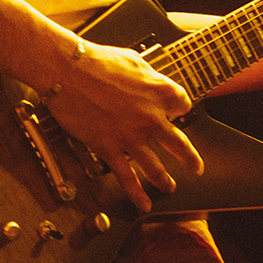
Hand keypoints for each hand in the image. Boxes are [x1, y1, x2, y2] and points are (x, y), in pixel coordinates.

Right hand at [44, 40, 202, 212]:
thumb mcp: (132, 60)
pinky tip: (144, 203)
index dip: (179, 108)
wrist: (66, 70)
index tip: (175, 112)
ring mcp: (131, 136)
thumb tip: (152, 83)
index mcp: (159, 91)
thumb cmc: (96, 60)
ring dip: (164, 180)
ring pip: (155, 167)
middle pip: (179, 144)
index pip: (182, 104)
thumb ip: (148, 76)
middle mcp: (150, 117)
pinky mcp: (109, 148)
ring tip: (169, 187)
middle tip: (196, 168)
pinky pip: (127, 176)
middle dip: (190, 158)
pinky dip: (137, 193)